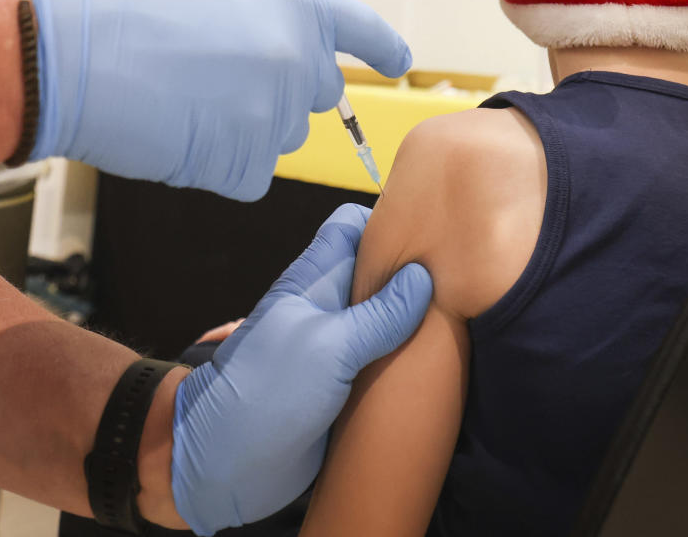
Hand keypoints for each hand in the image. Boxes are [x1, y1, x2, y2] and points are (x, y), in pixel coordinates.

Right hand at [22, 0, 409, 199]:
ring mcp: (275, 116)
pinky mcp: (246, 165)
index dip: (382, 47)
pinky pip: (251, 175)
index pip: (361, 30)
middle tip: (224, 80)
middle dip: (281, 91)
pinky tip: (183, 136)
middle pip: (317, 94)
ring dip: (247, 129)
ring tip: (189, 101)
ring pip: (281, 137)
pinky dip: (222, 166)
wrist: (80, 58)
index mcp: (296, 6)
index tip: (397, 61)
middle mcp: (298, 59)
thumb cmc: (134, 10)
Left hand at [170, 205, 432, 533]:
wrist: (226, 466)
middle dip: (413, 273)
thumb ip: (378, 314)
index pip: (353, 226)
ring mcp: (335, 345)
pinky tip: (440, 364)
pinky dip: (405, 358)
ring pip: (382, 317)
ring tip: (461, 321)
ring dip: (414, 320)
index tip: (435, 233)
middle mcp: (327, 305)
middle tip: (462, 282)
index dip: (390, 220)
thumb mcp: (329, 347)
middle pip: (375, 271)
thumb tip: (424, 276)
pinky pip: (380, 359)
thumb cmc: (268, 393)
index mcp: (314, 279)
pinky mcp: (343, 384)